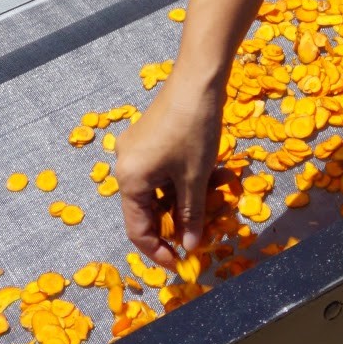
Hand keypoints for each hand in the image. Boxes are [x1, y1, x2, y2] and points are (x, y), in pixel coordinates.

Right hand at [115, 66, 225, 266]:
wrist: (198, 79)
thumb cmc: (194, 130)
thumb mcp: (195, 179)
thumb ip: (191, 217)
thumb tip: (190, 247)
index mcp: (129, 179)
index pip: (138, 231)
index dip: (159, 252)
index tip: (183, 264)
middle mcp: (126, 166)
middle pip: (148, 211)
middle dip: (178, 223)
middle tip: (203, 234)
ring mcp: (136, 151)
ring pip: (160, 191)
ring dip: (186, 200)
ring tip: (216, 200)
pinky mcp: (149, 139)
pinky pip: (163, 173)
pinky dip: (183, 182)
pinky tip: (211, 179)